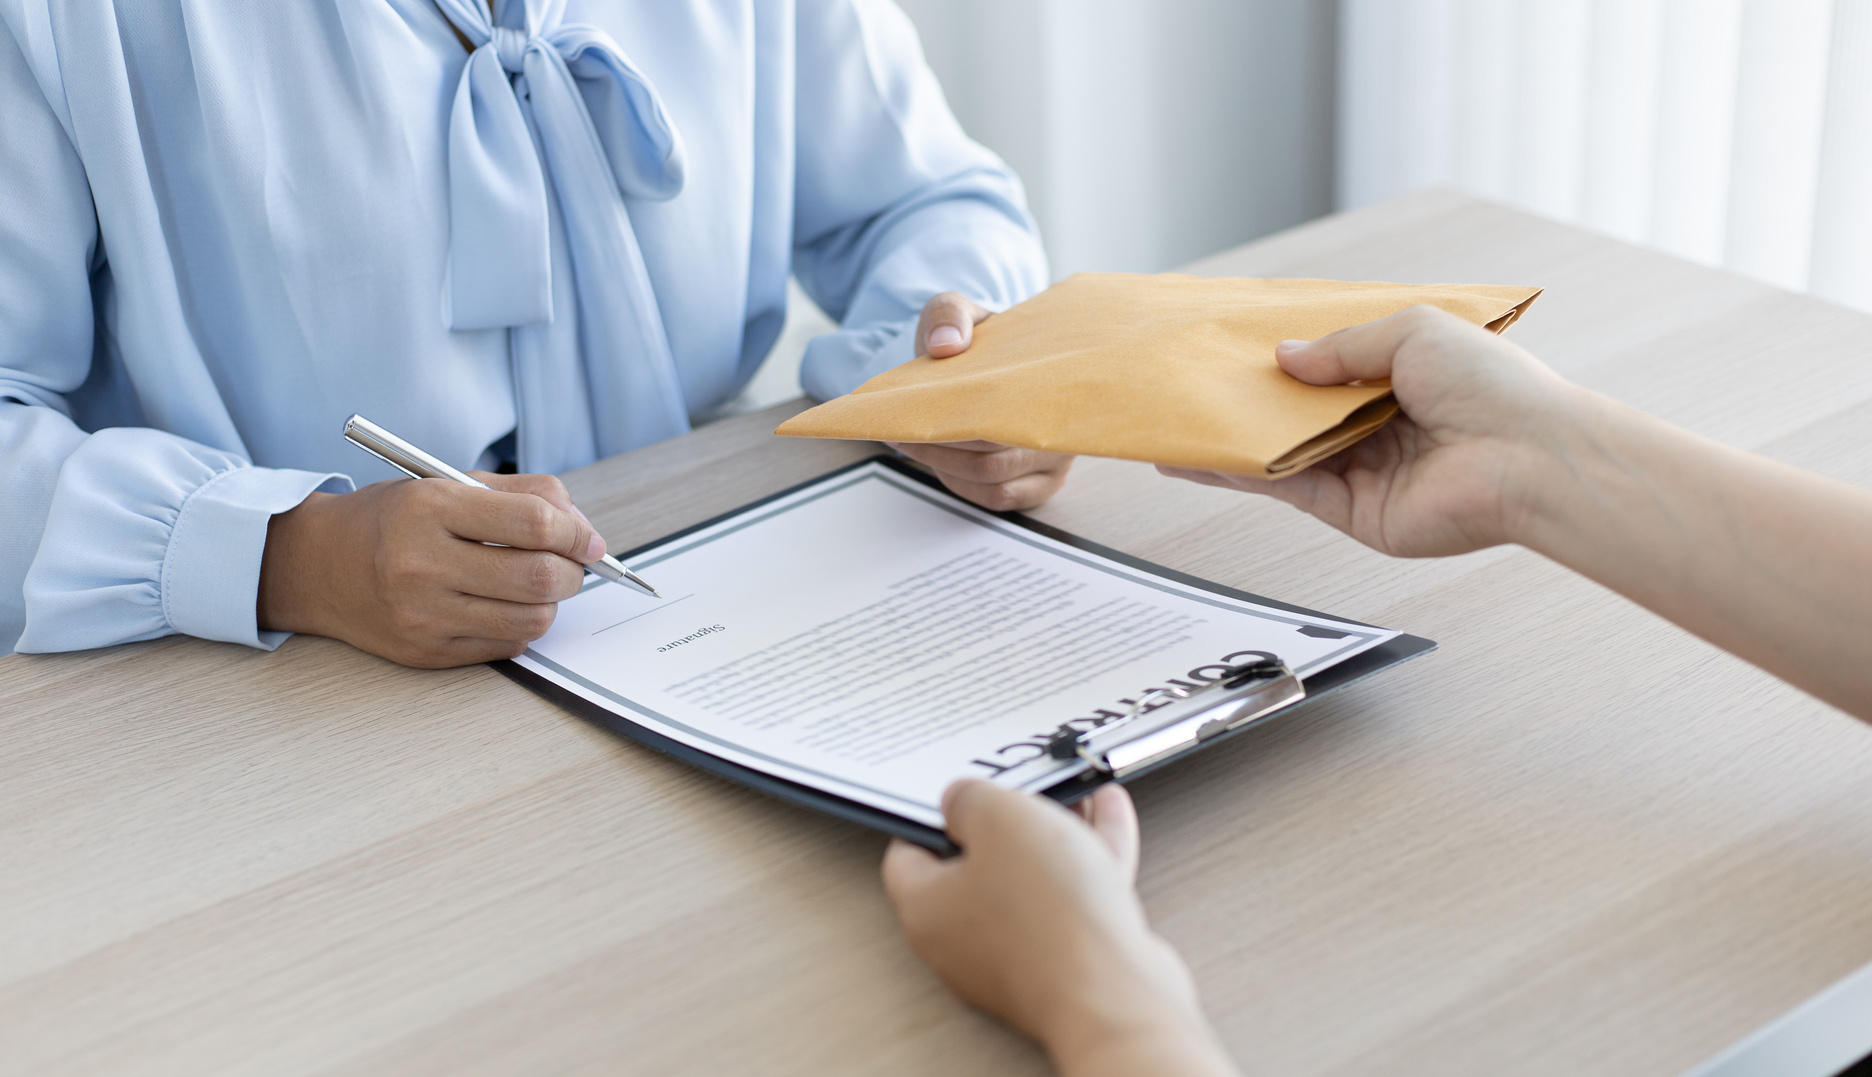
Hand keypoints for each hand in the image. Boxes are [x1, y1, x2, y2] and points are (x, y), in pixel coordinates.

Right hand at [257, 472, 605, 667]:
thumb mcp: (451, 483)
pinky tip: (501, 604)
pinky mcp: (427, 652)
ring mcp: (422, 614)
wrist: (319, 565)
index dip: (577, 533)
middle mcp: (422, 563)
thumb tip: (583, 531)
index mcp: (430, 508)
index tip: (589, 540)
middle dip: (573, 572)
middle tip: (572, 564)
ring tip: (536, 584)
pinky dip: (521, 625)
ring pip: (532, 619)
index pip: (535, 524)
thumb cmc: (396, 519)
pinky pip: (507, 645)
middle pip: (540, 578)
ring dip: (551, 603)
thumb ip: (525, 496)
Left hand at [882, 781, 1236, 1076]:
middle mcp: (964, 942)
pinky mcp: (1064, 965)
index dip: (927, 815)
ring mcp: (1016, 957)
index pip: (905, 855)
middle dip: (1004, 821)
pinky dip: (1087, 858)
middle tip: (1020, 787)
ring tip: (1074, 794)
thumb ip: (970, 798)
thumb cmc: (1049, 916)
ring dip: (1053, 835)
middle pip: (975, 866)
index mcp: (926, 910)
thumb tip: (960, 799)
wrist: (1115, 992)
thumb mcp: (998, 817)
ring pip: (1029, 881)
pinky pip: (1070, 900)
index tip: (953, 790)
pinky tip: (1107, 818)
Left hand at [896, 291, 1076, 510]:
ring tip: (913, 446)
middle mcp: (1061, 425)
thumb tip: (945, 345)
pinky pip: (1001, 500)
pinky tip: (940, 465)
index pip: (1004, 420)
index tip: (918, 417)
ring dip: (947, 470)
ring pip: (995, 484)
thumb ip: (950, 316)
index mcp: (1050, 380)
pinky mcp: (1043, 483)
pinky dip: (964, 487)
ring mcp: (1055, 458)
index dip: (955, 426)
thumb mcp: (955, 310)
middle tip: (905, 434)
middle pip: (994, 460)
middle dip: (941, 451)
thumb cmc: (976, 339)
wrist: (984, 357)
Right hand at [1159, 305, 1585, 557]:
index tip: (1236, 349)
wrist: (1528, 459)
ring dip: (1232, 440)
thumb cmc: (1491, 387)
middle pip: (1299, 414)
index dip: (1285, 360)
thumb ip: (1341, 347)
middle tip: (1194, 387)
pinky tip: (1204, 458)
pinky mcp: (1354, 512)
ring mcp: (1365, 472)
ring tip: (1176, 427)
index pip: (1330, 369)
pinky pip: (1289, 488)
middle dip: (1249, 402)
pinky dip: (1244, 473)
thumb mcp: (1410, 332)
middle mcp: (1380, 426)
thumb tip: (1282, 359)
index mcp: (1402, 379)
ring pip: (1284, 453)